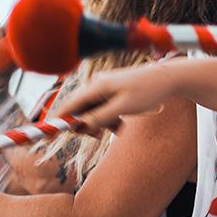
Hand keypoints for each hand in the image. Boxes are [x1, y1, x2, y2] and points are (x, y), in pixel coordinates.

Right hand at [55, 61, 189, 131]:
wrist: (168, 79)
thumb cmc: (148, 91)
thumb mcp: (123, 108)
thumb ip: (101, 117)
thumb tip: (80, 126)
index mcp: (97, 86)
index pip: (70, 104)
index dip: (59, 120)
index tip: (48, 134)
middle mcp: (98, 85)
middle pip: (80, 110)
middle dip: (88, 125)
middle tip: (98, 136)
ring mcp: (105, 88)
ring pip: (93, 112)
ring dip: (102, 124)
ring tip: (120, 129)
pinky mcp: (113, 93)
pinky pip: (104, 110)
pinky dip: (110, 119)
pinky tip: (122, 125)